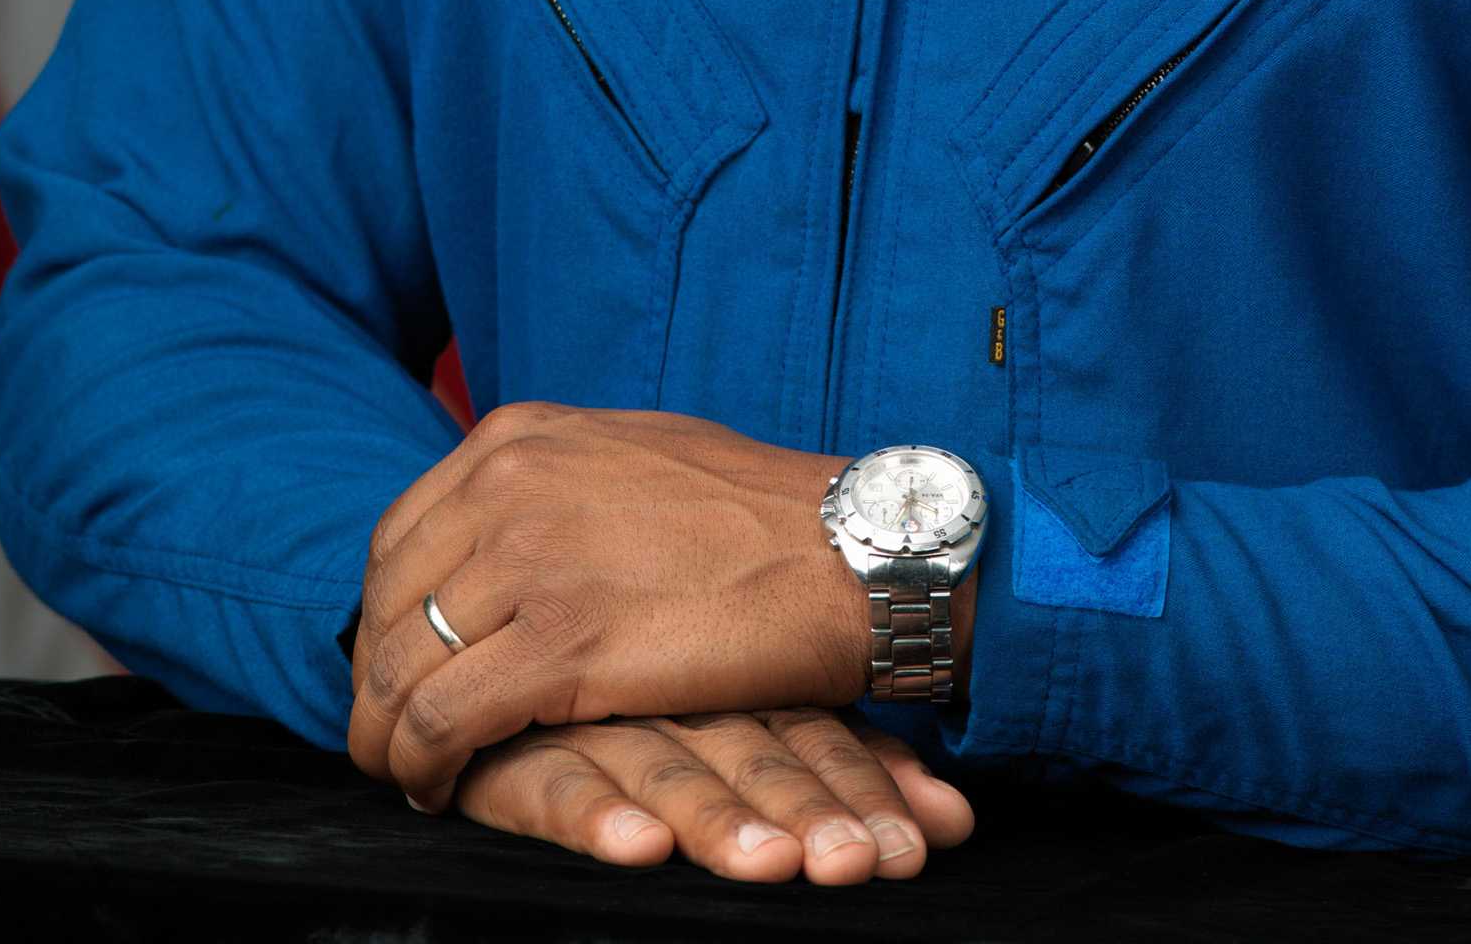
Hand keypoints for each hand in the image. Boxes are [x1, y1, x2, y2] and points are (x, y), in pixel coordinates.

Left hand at [348, 403, 971, 809]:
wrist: (848, 549)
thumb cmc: (754, 514)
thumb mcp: (630, 455)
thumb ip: (553, 484)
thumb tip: (499, 529)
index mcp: (521, 437)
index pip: (399, 540)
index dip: (386, 619)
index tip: (402, 669)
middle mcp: (510, 484)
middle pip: (387, 606)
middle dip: (378, 683)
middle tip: (395, 736)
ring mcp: (532, 559)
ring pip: (402, 671)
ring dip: (392, 736)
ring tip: (412, 772)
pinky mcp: (561, 643)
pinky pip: (443, 721)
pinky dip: (424, 765)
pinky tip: (440, 787)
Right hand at [455, 705, 974, 881]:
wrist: (510, 604)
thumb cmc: (649, 674)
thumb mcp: (749, 708)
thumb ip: (840, 762)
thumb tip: (960, 819)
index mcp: (732, 676)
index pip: (810, 733)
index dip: (864, 789)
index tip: (924, 845)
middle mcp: (671, 691)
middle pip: (748, 753)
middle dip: (806, 812)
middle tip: (858, 864)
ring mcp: (593, 716)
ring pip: (664, 769)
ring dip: (720, 821)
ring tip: (778, 866)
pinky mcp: (515, 749)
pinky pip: (552, 782)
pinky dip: (597, 816)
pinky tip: (639, 848)